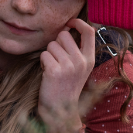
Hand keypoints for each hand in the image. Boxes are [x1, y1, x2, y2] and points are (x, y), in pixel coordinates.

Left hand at [38, 18, 95, 132]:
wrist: (60, 110)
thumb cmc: (66, 87)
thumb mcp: (79, 68)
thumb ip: (76, 50)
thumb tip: (66, 28)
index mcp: (89, 59)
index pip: (89, 31)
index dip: (78, 22)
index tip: (69, 23)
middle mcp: (81, 61)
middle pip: (64, 35)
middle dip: (56, 44)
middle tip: (56, 59)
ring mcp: (69, 66)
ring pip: (51, 45)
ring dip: (48, 54)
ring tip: (52, 68)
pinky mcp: (55, 71)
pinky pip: (44, 54)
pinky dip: (42, 62)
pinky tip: (47, 73)